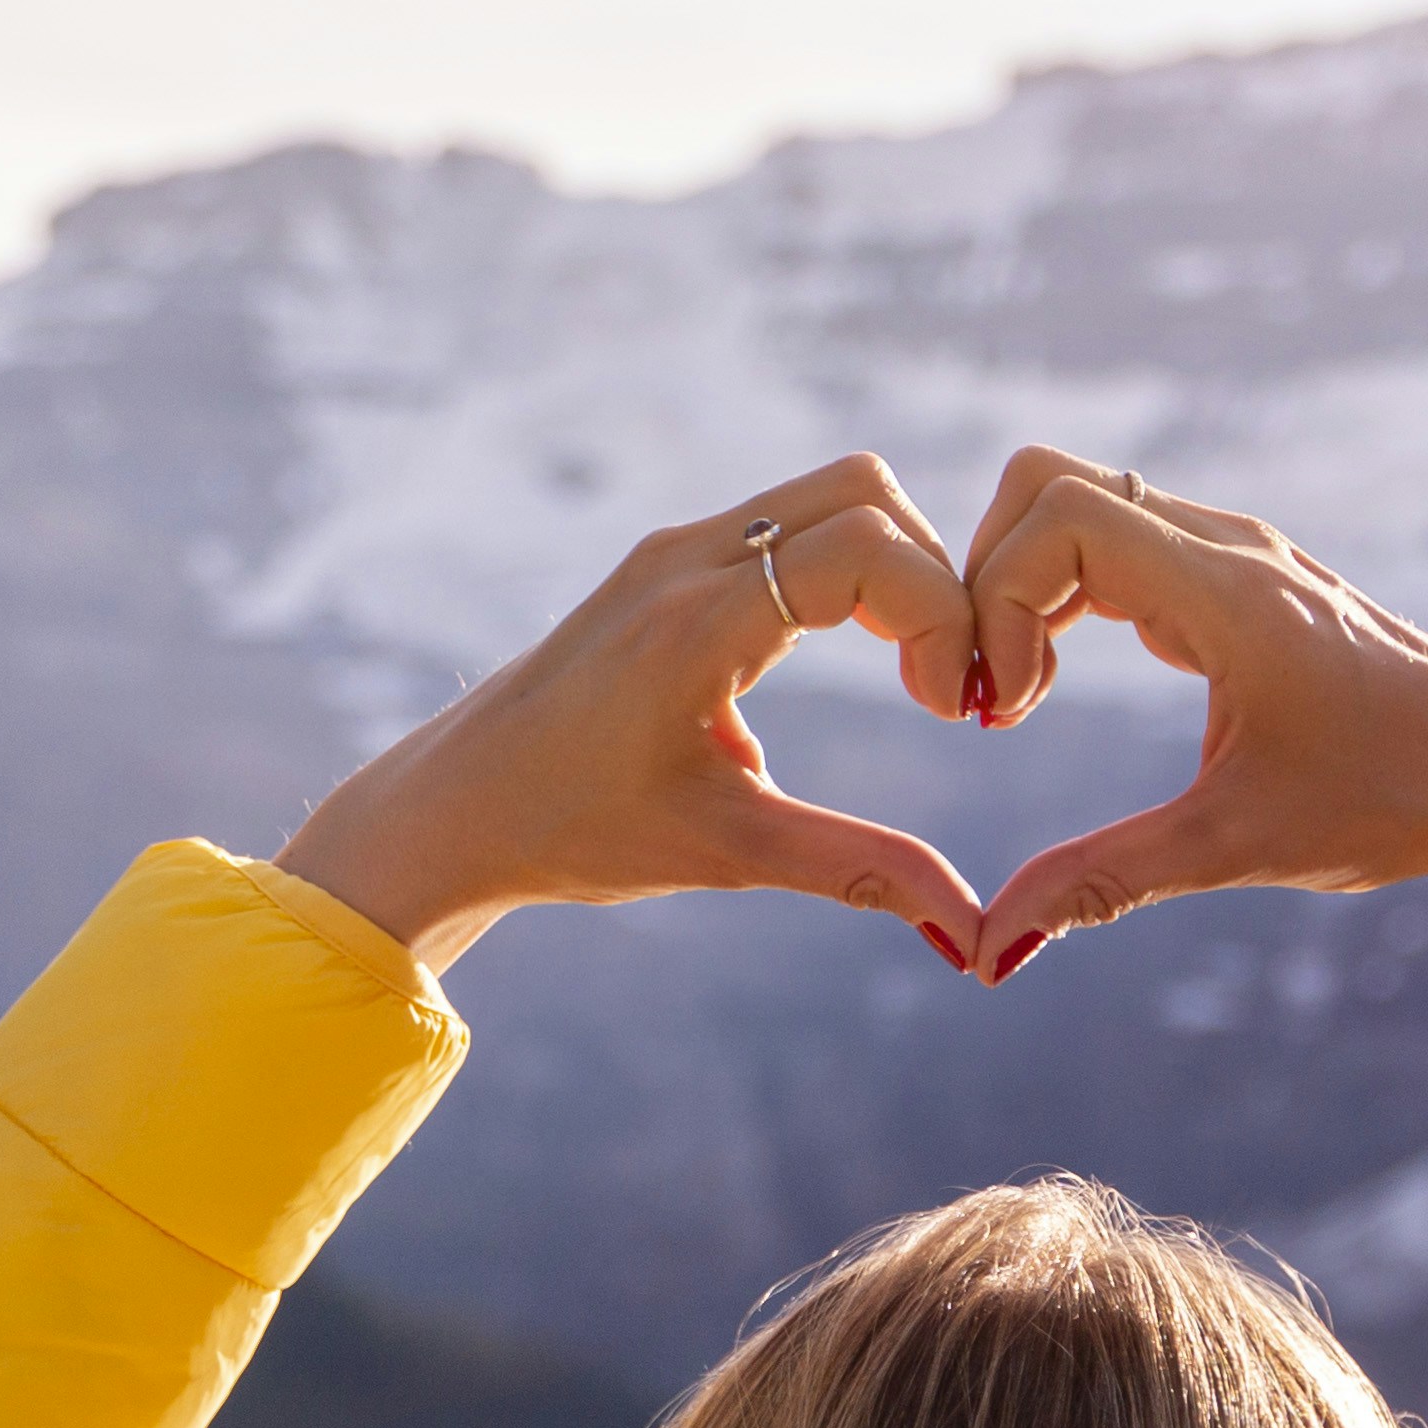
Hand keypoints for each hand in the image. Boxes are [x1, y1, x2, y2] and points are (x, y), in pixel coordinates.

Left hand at [275, 453, 988, 972]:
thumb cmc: (572, 831)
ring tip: (912, 671)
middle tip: (945, 684)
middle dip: (935, 580)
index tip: (946, 712)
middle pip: (865, 493)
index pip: (866, 551)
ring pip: (831, 497)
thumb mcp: (727, 853)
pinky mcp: (670, 564)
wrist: (454, 807)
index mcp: (696, 623)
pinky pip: (789, 525)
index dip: (939, 617)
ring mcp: (675, 552)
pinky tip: (855, 656)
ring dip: (896, 568)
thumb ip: (858, 870)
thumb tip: (973, 934)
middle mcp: (685, 561)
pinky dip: (849, 570)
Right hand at [954, 450, 1427, 978]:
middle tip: (994, 694)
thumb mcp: (1237, 846)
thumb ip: (1105, 882)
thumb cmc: (1393, 803)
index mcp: (1232, 591)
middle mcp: (1231, 549)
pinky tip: (1060, 684)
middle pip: (1050, 484)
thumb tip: (992, 948)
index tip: (1005, 710)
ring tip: (1019, 697)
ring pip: (1081, 505)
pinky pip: (1121, 544)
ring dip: (1026, 589)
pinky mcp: (1241, 581)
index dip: (998, 600)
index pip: (1061, 517)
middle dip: (990, 579)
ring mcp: (1237, 555)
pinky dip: (1066, 597)